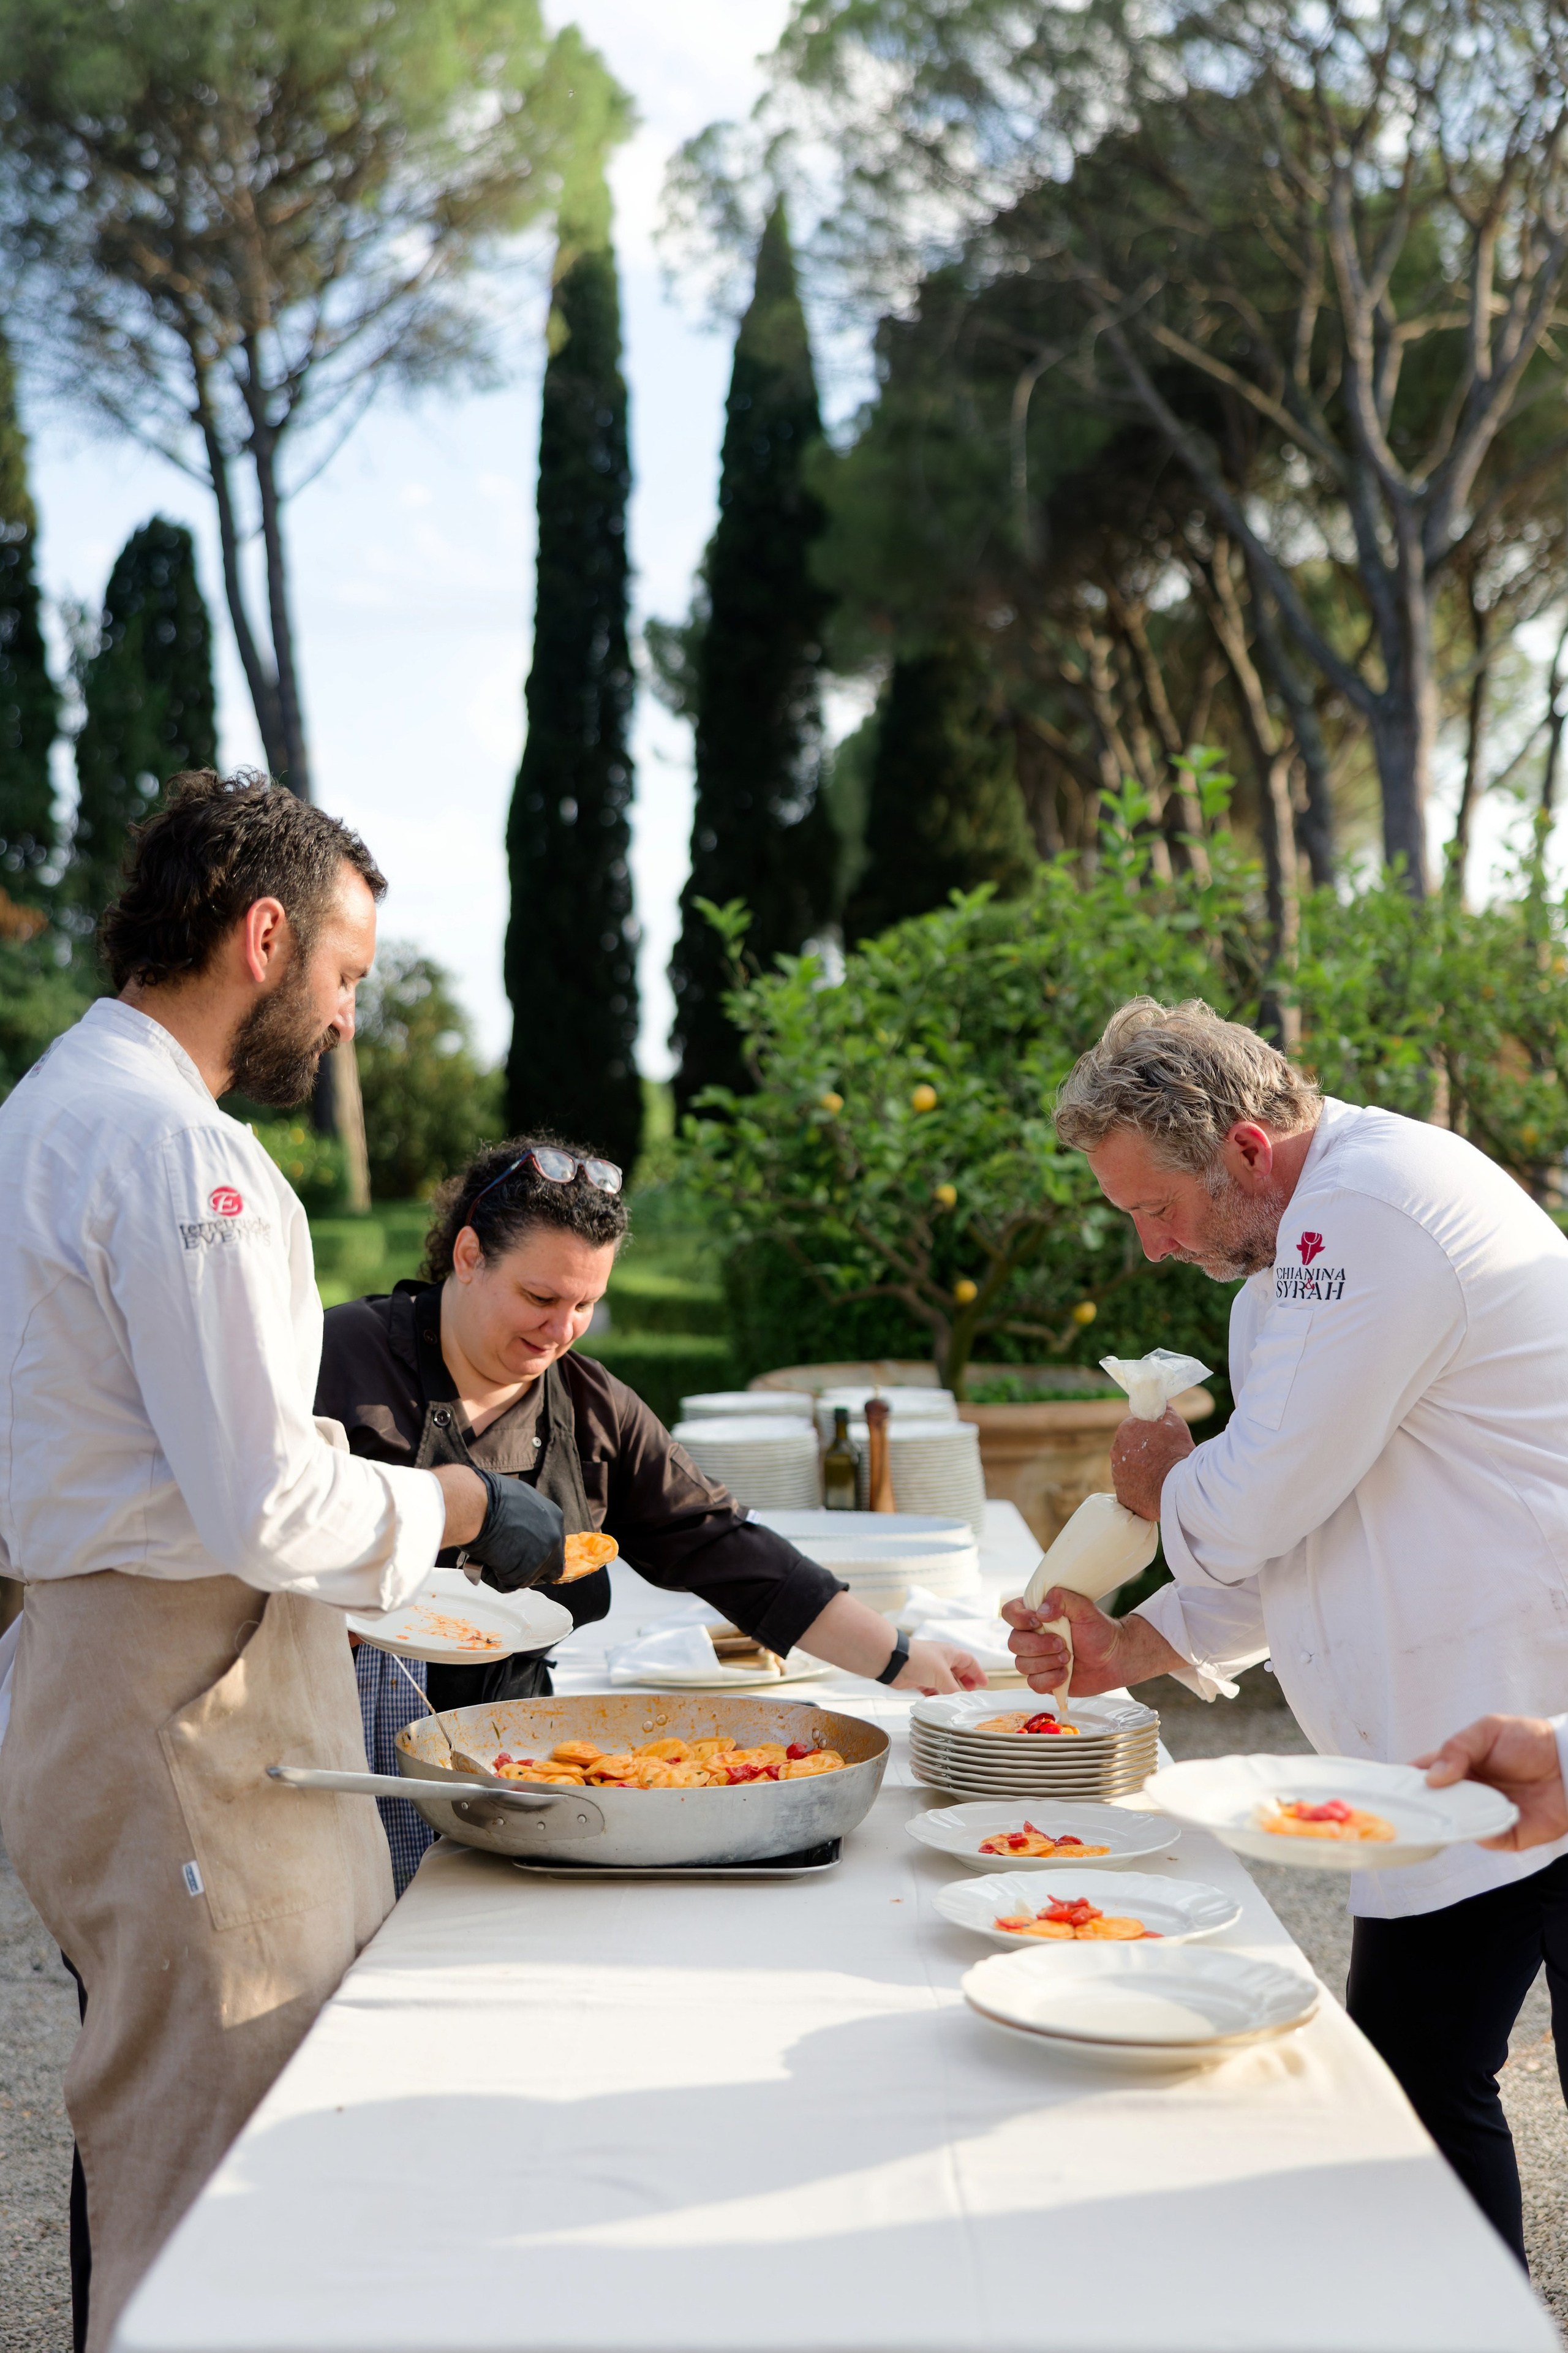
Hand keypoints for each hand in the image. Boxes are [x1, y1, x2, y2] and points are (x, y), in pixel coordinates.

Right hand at [465, 1472, 564, 1591]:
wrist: (477, 1506)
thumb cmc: (489, 1497)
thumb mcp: (520, 1499)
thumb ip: (529, 1517)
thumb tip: (521, 1528)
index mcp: (553, 1518)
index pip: (554, 1545)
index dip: (539, 1552)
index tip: (526, 1555)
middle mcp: (553, 1539)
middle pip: (549, 1566)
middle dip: (529, 1568)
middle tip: (509, 1563)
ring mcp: (541, 1558)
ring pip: (527, 1577)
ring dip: (509, 1572)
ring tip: (489, 1557)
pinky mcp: (523, 1574)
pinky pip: (508, 1585)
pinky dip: (493, 1578)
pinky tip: (484, 1563)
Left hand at [894, 1639, 986, 1694]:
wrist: (894, 1661)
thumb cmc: (920, 1660)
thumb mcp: (942, 1675)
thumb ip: (953, 1688)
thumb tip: (961, 1700)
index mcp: (950, 1653)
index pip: (969, 1661)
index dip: (977, 1671)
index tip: (984, 1683)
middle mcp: (940, 1659)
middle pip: (957, 1671)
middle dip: (965, 1681)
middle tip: (971, 1693)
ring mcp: (929, 1669)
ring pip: (944, 1681)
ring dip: (951, 1690)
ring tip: (958, 1702)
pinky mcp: (918, 1678)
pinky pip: (931, 1689)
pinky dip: (937, 1696)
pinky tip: (941, 1704)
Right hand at [1000, 1588, 1185, 1695]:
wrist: (1114, 1659)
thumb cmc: (1099, 1630)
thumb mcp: (1085, 1608)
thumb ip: (1063, 1600)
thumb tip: (1041, 1611)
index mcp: (1036, 1615)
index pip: (1010, 1612)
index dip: (1018, 1619)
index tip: (1038, 1622)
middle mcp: (1031, 1637)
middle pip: (1013, 1642)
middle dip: (1039, 1646)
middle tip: (1063, 1645)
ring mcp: (1036, 1659)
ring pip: (1022, 1665)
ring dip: (1047, 1663)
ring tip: (1068, 1658)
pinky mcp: (1043, 1679)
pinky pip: (1033, 1684)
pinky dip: (1050, 1680)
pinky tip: (1065, 1674)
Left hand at [1111, 1407, 1192, 1520]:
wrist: (1177, 1488)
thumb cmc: (1176, 1451)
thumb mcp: (1174, 1422)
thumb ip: (1163, 1409)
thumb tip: (1159, 1402)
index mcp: (1125, 1430)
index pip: (1133, 1428)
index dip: (1146, 1433)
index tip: (1158, 1439)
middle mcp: (1115, 1451)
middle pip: (1128, 1448)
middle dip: (1141, 1451)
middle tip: (1160, 1457)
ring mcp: (1117, 1474)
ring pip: (1128, 1468)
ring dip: (1139, 1469)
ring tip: (1159, 1474)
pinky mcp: (1121, 1493)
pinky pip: (1129, 1487)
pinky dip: (1139, 1487)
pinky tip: (1153, 1487)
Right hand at [1414, 1715, 1567, 1850]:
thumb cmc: (1528, 1740)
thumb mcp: (1487, 1731)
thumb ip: (1457, 1748)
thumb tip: (1432, 1777)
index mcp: (1455, 1766)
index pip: (1421, 1775)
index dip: (1403, 1781)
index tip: (1388, 1786)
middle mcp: (1465, 1794)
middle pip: (1433, 1806)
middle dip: (1421, 1807)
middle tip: (1411, 1804)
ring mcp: (1483, 1815)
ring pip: (1455, 1825)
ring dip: (1449, 1821)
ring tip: (1445, 1811)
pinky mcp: (1506, 1835)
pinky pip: (1486, 1839)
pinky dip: (1481, 1832)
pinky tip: (1480, 1820)